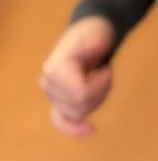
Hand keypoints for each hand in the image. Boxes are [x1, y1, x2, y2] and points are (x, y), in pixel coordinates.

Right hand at [39, 16, 115, 136]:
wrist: (89, 31)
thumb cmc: (93, 31)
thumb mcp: (96, 32)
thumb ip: (95, 41)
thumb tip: (100, 45)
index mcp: (54, 69)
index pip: (80, 94)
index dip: (99, 85)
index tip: (106, 69)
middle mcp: (48, 84)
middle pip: (80, 105)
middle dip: (100, 91)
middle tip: (106, 72)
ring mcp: (52, 94)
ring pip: (78, 113)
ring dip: (96, 99)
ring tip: (101, 80)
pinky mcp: (58, 100)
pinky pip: (61, 121)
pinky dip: (73, 128)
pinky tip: (91, 129)